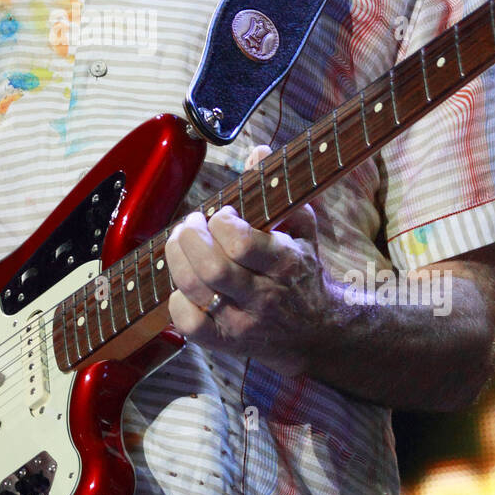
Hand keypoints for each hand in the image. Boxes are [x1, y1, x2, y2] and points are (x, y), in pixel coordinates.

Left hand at [164, 147, 330, 370]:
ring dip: (178, 259)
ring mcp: (242, 323)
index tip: (223, 213)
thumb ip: (277, 188)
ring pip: (194, 291)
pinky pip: (187, 323)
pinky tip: (187, 282)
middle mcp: (264, 298)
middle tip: (192, 224)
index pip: (242, 243)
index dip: (222, 222)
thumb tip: (259, 151)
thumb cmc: (303, 269)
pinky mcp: (224, 343)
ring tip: (183, 243)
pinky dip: (177, 298)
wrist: (318, 331)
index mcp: (286, 264)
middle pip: (212, 269)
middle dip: (191, 237)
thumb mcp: (301, 226)